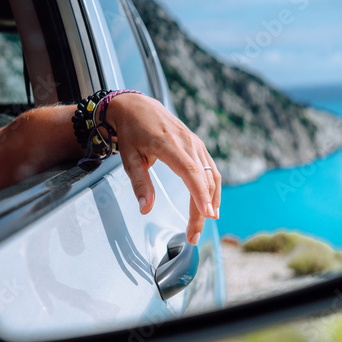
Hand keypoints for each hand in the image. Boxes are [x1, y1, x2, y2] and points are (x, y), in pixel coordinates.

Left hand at [105, 93, 220, 244]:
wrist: (137, 106)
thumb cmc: (131, 132)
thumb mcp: (129, 158)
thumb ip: (140, 184)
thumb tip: (146, 209)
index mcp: (169, 145)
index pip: (191, 172)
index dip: (200, 195)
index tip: (205, 215)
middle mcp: (188, 143)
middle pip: (204, 180)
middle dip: (202, 210)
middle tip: (194, 235)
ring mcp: (195, 143)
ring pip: (211, 176)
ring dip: (211, 201)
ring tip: (204, 223)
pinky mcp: (198, 146)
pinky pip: (210, 170)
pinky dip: (212, 189)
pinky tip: (209, 204)